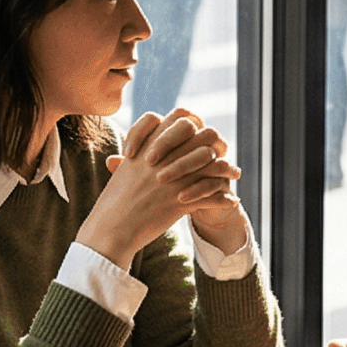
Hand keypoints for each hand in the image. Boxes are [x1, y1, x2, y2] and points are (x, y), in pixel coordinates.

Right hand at [79, 109, 240, 265]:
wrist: (111, 228)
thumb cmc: (115, 202)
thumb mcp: (125, 171)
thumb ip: (139, 155)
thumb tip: (153, 150)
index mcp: (149, 145)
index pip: (179, 118)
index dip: (192, 124)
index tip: (197, 136)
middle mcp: (163, 158)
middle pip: (202, 135)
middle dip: (214, 142)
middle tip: (221, 151)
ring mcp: (172, 179)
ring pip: (212, 164)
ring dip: (226, 169)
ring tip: (235, 174)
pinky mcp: (179, 202)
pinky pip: (210, 196)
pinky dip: (222, 199)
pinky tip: (231, 201)